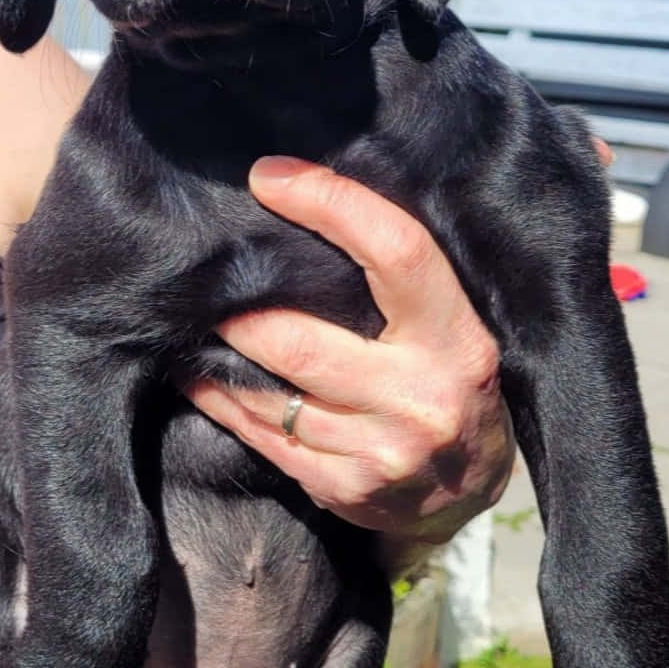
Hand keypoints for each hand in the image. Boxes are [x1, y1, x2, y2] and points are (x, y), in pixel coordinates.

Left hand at [185, 156, 515, 571]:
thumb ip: (399, 277)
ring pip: (272, 394)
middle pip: (302, 341)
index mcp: (456, 338)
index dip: (330, 204)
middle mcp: (420, 397)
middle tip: (210, 275)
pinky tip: (201, 374)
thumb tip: (313, 197)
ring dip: (222, 354)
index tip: (270, 177)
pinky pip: (262, 437)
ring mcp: (380, 451)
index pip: (395, 251)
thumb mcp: (452, 321)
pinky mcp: (344, 490)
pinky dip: (223, 399)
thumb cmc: (453, 379)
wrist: (472, 490)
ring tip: (197, 319)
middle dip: (243, 309)